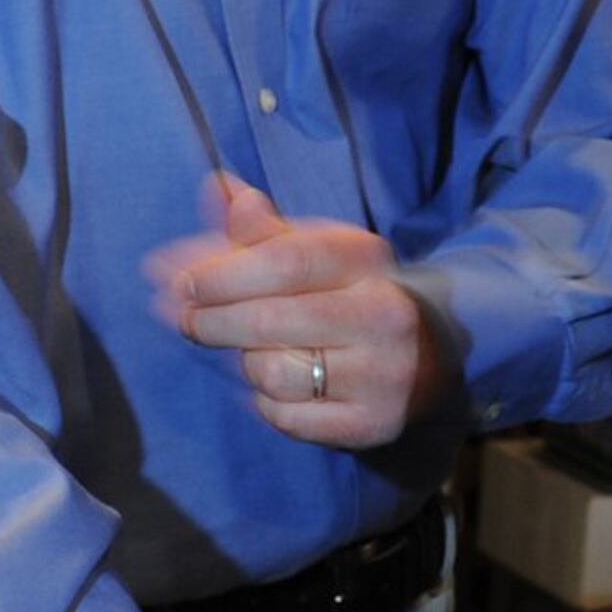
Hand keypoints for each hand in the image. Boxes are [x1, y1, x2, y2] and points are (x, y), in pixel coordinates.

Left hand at [149, 174, 455, 448]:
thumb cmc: (351, 294)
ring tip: (251, 351)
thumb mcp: (320, 251)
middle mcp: (382, 315)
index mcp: (367, 260)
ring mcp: (381, 375)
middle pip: (271, 321)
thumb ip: (263, 227)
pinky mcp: (370, 423)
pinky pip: (286, 417)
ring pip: (272, 373)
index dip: (224, 274)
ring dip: (245, 363)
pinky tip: (277, 385)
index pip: (287, 262)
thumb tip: (216, 187)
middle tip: (185, 320)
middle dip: (212, 321)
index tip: (183, 284)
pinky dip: (266, 401)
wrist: (428, 357)